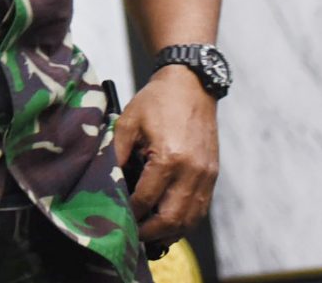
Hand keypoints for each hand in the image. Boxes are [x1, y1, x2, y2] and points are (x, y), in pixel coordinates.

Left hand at [113, 66, 219, 243]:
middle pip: (171, 219)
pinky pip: (201, 209)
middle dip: (150, 233)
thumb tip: (108, 182)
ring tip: (150, 236)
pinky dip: (185, 221)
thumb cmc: (158, 101)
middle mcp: (191, 171)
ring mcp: (206, 175)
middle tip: (132, 236)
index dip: (130, 213)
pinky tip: (169, 223)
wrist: (191, 84)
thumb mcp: (128, 122)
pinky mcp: (212, 174)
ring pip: (190, 220)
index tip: (118, 218)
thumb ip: (116, 153)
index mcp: (169, 157)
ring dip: (170, 233)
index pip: (146, 199)